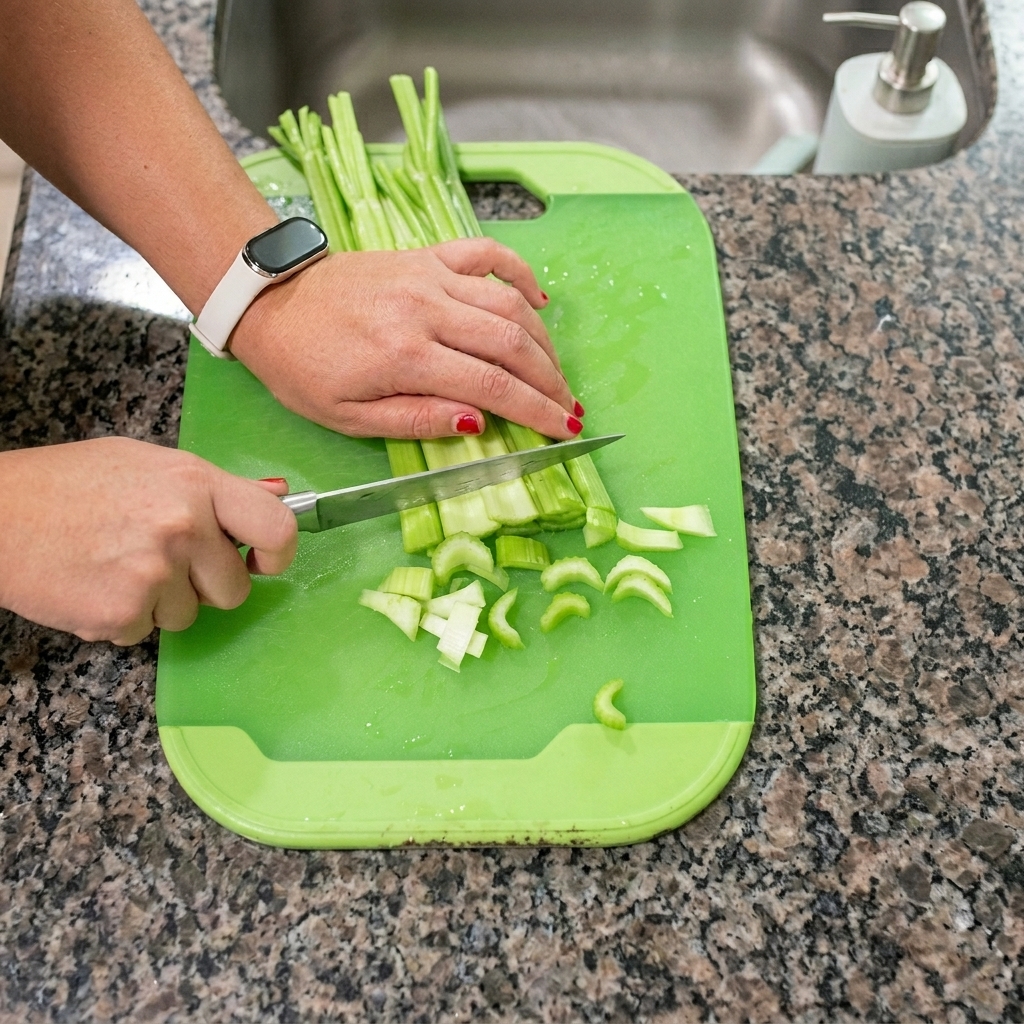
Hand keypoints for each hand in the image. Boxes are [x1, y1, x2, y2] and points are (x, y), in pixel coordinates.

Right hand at [0, 438, 296, 644]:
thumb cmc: (67, 484)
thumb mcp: (149, 464)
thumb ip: (216, 487)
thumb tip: (279, 497)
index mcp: (196, 483)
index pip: (277, 528)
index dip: (278, 553)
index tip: (264, 561)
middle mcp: (183, 527)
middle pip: (235, 589)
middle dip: (206, 585)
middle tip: (162, 560)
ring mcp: (154, 573)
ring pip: (190, 615)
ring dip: (161, 602)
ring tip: (118, 565)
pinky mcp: (122, 612)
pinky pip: (147, 632)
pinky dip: (124, 618)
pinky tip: (95, 584)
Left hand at [230, 237, 584, 440]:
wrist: (270, 303)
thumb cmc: (304, 370)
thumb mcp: (348, 418)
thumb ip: (416, 420)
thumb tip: (478, 422)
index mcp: (405, 355)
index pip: (492, 387)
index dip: (536, 411)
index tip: (564, 431)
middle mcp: (425, 308)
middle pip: (510, 344)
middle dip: (550, 380)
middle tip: (570, 408)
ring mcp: (428, 275)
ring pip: (507, 302)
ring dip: (543, 340)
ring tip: (556, 372)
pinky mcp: (425, 255)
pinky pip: (486, 254)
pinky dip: (519, 273)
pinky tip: (538, 301)